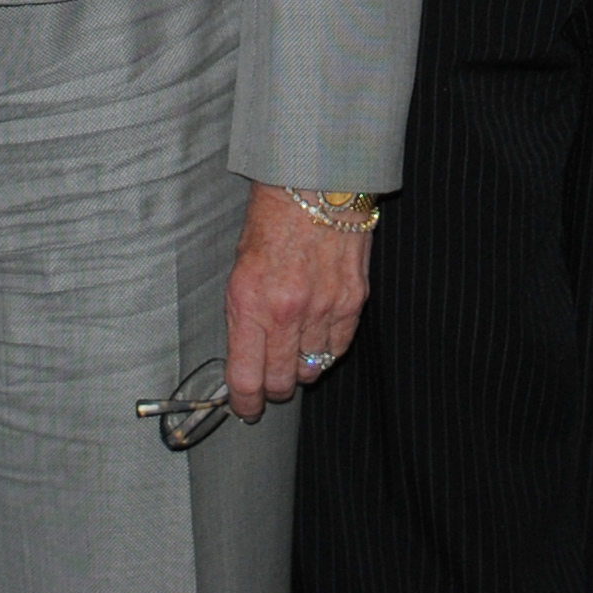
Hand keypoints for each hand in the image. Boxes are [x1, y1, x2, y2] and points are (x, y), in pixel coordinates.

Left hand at [219, 184, 369, 420]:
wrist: (315, 184)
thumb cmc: (272, 220)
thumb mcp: (239, 268)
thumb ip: (243, 316)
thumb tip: (246, 357)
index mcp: (250, 304)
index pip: (246, 379)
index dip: (245, 404)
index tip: (245, 408)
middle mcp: (286, 312)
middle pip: (281, 382)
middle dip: (273, 389)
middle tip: (270, 384)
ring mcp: (323, 308)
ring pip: (312, 368)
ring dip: (301, 367)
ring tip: (295, 353)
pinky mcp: (353, 300)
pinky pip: (339, 346)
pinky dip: (327, 349)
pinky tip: (318, 336)